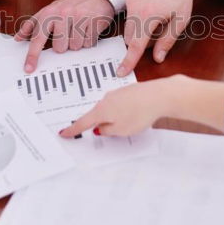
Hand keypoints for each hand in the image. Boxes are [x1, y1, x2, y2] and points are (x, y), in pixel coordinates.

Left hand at [14, 0, 113, 72]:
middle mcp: (63, 14)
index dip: (33, 55)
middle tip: (68, 32)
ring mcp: (79, 17)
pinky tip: (88, 29)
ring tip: (79, 30)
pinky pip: (88, 43)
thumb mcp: (49, 11)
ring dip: (77, 42)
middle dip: (64, 44)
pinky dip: (88, 40)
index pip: (38, 38)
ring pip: (75, 47)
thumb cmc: (70, 5)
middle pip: (60, 48)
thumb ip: (32, 25)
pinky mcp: (94, 22)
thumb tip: (18, 38)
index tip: (29, 68)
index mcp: (49, 13)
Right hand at [60, 75, 223, 137]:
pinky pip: (120, 105)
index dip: (73, 129)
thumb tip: (101, 128)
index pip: (83, 123)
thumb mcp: (121, 130)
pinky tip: (134, 115)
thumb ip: (108, 130)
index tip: (63, 133)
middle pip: (97, 115)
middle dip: (98, 124)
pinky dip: (123, 112)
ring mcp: (118, 94)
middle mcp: (107, 99)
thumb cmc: (141, 112)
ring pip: (110, 110)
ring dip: (113, 118)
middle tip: (100, 132)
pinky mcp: (128, 91)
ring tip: (128, 125)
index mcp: (102, 110)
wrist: (160, 95)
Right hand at [117, 0, 210, 76]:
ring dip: (140, 29)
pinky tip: (153, 8)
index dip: (129, 60)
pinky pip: (130, 13)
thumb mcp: (180, 21)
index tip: (121, 71)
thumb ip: (166, 41)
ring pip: (129, 25)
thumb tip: (157, 58)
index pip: (136, 44)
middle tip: (160, 33)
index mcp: (148, 15)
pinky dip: (139, 17)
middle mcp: (135, 6)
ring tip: (159, 18)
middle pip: (130, 36)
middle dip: (141, 41)